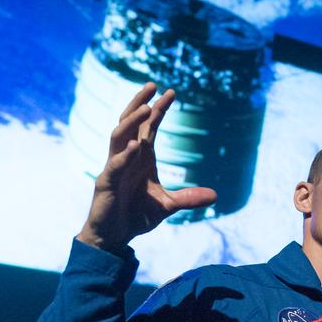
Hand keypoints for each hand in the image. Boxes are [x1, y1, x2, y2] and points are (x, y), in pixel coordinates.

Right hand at [77, 82, 216, 251]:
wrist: (114, 237)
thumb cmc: (136, 216)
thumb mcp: (167, 206)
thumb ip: (188, 198)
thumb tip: (216, 195)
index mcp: (141, 158)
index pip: (149, 127)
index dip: (158, 109)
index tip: (171, 92)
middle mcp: (126, 157)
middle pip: (129, 122)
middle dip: (139, 102)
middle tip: (152, 84)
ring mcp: (114, 168)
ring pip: (118, 136)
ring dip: (131, 121)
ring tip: (146, 107)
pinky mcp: (105, 184)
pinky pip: (114, 165)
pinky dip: (125, 155)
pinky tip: (136, 146)